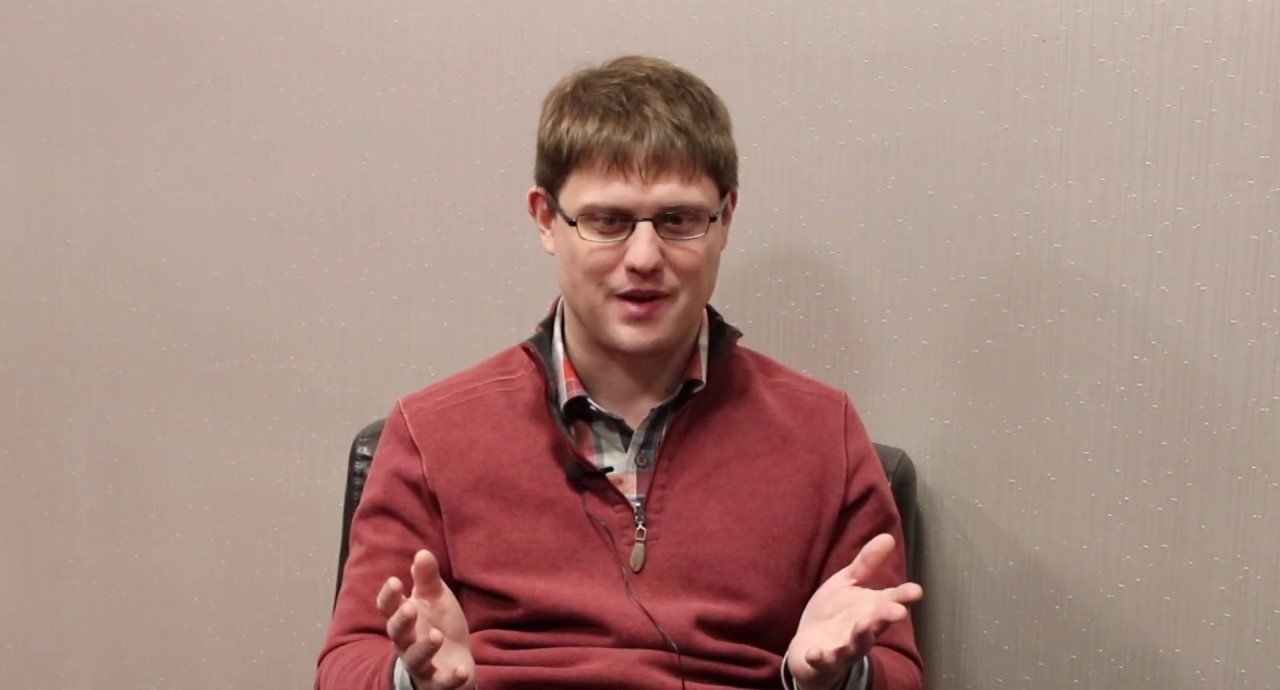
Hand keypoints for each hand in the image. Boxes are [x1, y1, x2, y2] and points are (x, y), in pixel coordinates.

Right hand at [376, 549, 475, 689]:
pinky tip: (460, 670)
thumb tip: (422, 553)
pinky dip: (450, 678)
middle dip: (402, 621)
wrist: (453, 660)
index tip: (395, 581)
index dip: (389, 596)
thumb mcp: (435, 599)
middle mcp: (407, 642)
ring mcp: (421, 664)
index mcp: (405, 619)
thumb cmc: (438, 624)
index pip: (389, 608)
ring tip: (436, 636)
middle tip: (411, 608)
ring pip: (415, 658)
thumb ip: (427, 579)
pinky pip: (440, 682)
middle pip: (397, 633)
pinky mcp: (437, 682)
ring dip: (424, 647)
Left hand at [786, 534, 922, 689]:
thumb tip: (889, 536)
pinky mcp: (825, 660)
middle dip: (887, 617)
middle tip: (898, 611)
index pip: (892, 600)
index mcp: (872, 608)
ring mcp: (845, 646)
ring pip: (857, 644)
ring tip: (863, 625)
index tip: (916, 591)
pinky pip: (823, 661)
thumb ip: (868, 563)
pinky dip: (819, 657)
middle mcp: (864, 629)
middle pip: (878, 623)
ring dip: (861, 636)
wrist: (811, 645)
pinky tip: (813, 653)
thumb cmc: (836, 613)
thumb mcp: (849, 582)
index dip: (904, 596)